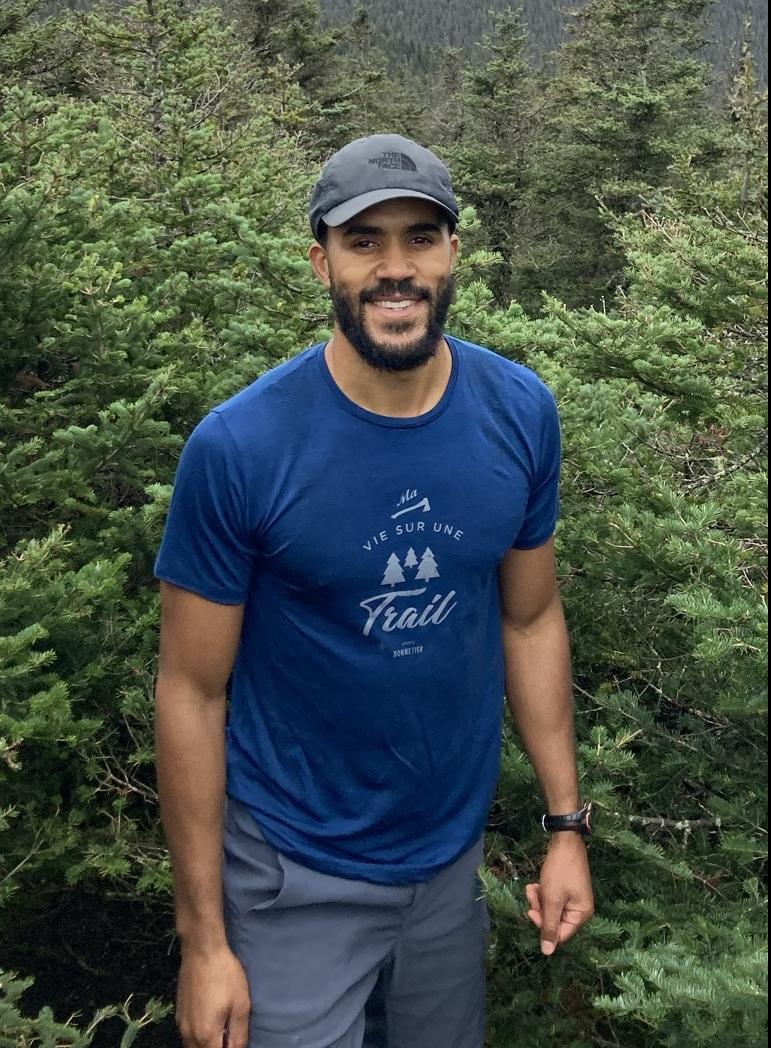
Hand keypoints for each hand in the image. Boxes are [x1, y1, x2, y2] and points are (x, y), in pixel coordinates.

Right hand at [176, 942, 250, 1047]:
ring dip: (206, 1046)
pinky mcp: (178, 1014)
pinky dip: (198, 1039)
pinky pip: (187, 1037)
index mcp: (206, 1035)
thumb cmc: (225, 975)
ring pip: (192, 1047)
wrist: (201, 951)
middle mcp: (189, 1035)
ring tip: (221, 1035)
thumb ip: (239, 1034)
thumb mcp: (241, 1004)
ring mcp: (181, 1024)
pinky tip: (209, 1026)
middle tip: (229, 1040)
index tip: (234, 1042)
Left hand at [525, 833, 593, 955]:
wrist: (564, 841)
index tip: (530, 911)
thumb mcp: (552, 899)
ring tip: (532, 887)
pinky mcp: (565, 890)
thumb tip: (547, 953)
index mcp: (581, 915)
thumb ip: (549, 926)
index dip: (543, 926)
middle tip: (531, 894)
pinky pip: (551, 899)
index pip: (560, 935)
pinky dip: (542, 893)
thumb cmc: (560, 871)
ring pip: (550, 910)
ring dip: (538, 900)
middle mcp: (579, 910)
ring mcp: (572, 899)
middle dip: (539, 909)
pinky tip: (534, 884)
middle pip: (554, 922)